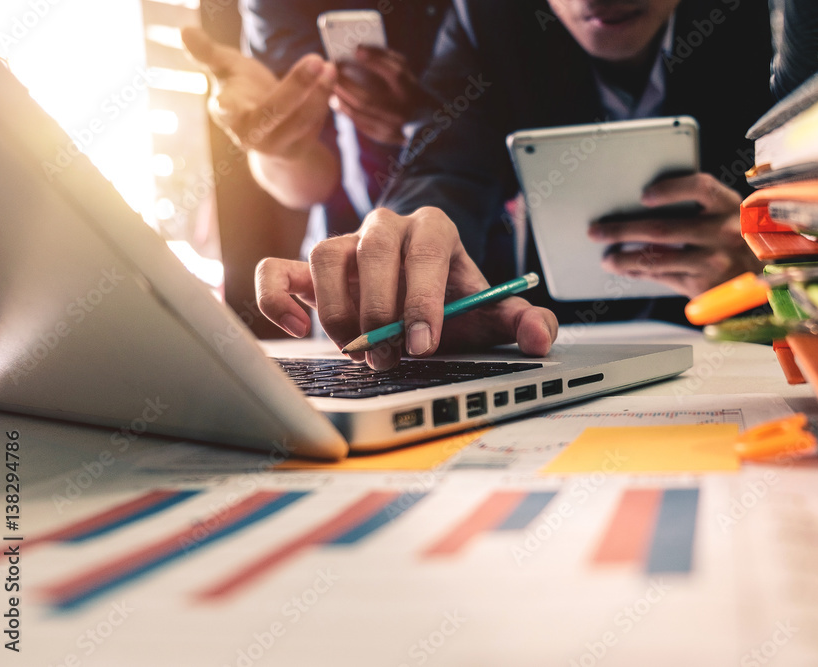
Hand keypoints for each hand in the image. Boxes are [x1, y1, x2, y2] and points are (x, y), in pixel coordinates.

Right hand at [182, 26, 335, 156]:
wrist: (269, 130)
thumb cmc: (244, 93)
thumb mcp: (226, 70)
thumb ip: (207, 52)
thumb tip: (184, 31)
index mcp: (227, 113)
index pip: (225, 110)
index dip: (225, 106)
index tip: (223, 101)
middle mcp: (250, 134)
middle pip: (273, 112)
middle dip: (296, 86)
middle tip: (316, 60)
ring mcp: (276, 145)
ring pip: (300, 120)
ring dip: (318, 92)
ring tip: (328, 66)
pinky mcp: (299, 148)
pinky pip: (315, 124)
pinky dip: (325, 99)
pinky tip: (331, 76)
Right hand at [255, 207, 557, 369]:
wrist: (422, 292)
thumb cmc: (454, 302)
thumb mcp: (492, 312)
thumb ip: (524, 321)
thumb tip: (540, 336)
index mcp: (433, 228)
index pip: (424, 249)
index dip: (421, 297)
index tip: (424, 343)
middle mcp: (385, 227)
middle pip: (372, 252)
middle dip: (380, 311)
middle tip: (391, 356)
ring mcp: (343, 245)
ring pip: (325, 257)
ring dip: (339, 312)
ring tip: (359, 351)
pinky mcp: (307, 269)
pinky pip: (278, 270)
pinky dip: (279, 299)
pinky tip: (299, 329)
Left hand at [333, 46, 433, 145]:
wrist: (426, 122)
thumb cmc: (408, 89)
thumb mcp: (405, 71)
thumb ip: (385, 58)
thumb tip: (357, 51)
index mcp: (412, 92)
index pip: (395, 74)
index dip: (376, 60)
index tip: (356, 49)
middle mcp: (403, 112)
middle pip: (367, 99)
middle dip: (345, 83)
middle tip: (331, 69)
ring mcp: (392, 128)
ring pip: (359, 113)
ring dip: (340, 96)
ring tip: (330, 83)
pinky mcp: (382, 137)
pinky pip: (358, 122)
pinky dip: (344, 109)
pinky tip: (336, 99)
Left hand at [587, 173, 763, 297]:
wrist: (767, 278)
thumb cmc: (738, 238)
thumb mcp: (729, 214)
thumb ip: (699, 206)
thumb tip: (643, 204)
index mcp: (730, 206)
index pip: (700, 188)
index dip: (670, 189)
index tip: (643, 195)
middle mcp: (724, 233)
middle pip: (664, 228)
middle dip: (623, 229)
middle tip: (597, 230)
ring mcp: (713, 262)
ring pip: (657, 259)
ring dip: (625, 258)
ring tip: (606, 257)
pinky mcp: (704, 285)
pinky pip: (663, 277)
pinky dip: (640, 272)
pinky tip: (626, 269)